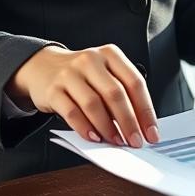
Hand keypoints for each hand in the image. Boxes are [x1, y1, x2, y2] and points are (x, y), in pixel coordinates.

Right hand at [6, 44, 159, 147]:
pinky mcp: (53, 90)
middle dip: (129, 122)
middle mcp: (91, 61)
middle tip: (135, 140)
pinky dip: (85, 128)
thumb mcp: (104, 74)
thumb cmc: (82, 75)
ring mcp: (70, 74)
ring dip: (108, 127)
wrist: (42, 67)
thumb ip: (121, 93)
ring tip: (116, 141)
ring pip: (94, 104)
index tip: (151, 131)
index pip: (134, 82)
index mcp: (110, 55)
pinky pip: (72, 113)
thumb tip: (140, 125)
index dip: (145, 110)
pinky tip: (94, 137)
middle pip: (115, 94)